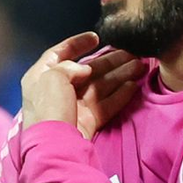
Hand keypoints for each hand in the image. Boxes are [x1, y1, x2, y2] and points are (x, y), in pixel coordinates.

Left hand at [21, 32, 143, 139]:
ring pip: (100, 86)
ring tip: (141, 65)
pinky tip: (134, 84)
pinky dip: (120, 95)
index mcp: (41, 75)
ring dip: (121, 75)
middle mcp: (57, 89)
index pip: (59, 53)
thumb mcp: (53, 77)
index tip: (96, 37)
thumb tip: (85, 70)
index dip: (77, 43)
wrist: (54, 146)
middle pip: (87, 69)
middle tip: (132, 53)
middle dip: (110, 60)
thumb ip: (70, 67)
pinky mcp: (87, 121)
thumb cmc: (49, 107)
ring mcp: (74, 106)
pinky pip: (106, 104)